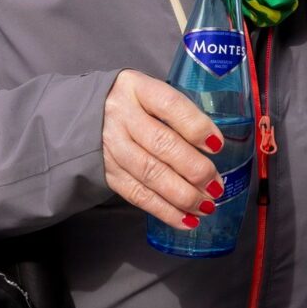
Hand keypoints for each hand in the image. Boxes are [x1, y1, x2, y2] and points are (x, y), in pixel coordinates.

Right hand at [102, 70, 224, 231]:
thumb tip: (215, 147)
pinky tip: (186, 219)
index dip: (196, 126)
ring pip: (150, 173)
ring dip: (182, 195)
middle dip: (194, 169)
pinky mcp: (108, 172)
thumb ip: (178, 113)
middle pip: (161, 144)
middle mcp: (121, 115)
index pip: (170, 105)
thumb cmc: (134, 105)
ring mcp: (111, 145)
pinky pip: (138, 194)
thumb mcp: (151, 94)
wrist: (89, 115)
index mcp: (137, 88)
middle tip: (216, 185)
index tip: (217, 145)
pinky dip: (164, 210)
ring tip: (206, 206)